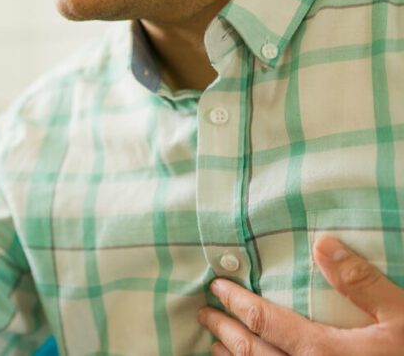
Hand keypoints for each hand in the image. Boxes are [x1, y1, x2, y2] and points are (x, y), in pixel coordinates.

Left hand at [199, 236, 403, 354]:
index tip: (216, 288)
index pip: (264, 321)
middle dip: (225, 331)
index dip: (236, 303)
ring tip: (215, 345)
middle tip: (205, 313)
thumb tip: (322, 244)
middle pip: (250, 353)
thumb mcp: (402, 317)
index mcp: (324, 352)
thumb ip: (361, 283)